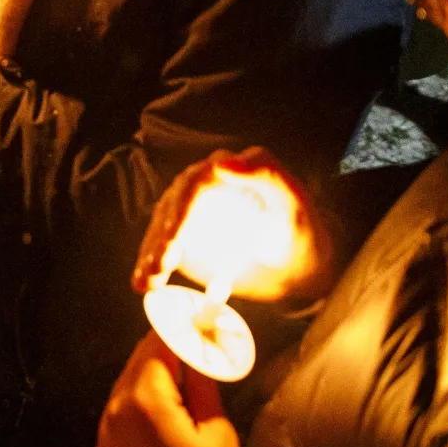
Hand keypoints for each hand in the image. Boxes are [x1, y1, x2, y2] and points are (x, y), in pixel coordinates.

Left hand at [95, 334, 247, 446]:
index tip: (196, 317)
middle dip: (167, 351)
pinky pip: (122, 412)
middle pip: (139, 362)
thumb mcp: (218, 437)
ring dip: (153, 376)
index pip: (158, 345)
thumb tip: (199, 354)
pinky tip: (168, 410)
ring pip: (128, 385)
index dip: (179, 328)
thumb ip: (203, 388)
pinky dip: (142, 401)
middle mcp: (115, 410)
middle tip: (197, 345)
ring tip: (187, 379)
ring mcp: (105, 433)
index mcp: (144, 401)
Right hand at [130, 148, 333, 302]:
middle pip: (172, 208)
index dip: (181, 212)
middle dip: (161, 239)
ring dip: (151, 254)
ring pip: (162, 228)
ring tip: (148, 281)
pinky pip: (163, 247)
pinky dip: (152, 264)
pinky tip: (144, 282)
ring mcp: (191, 210)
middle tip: (160, 267)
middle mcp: (204, 184)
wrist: (301, 261)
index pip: (194, 186)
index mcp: (230, 169)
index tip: (174, 239)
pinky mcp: (185, 234)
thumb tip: (221, 164)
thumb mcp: (294, 202)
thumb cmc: (303, 229)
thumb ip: (264, 175)